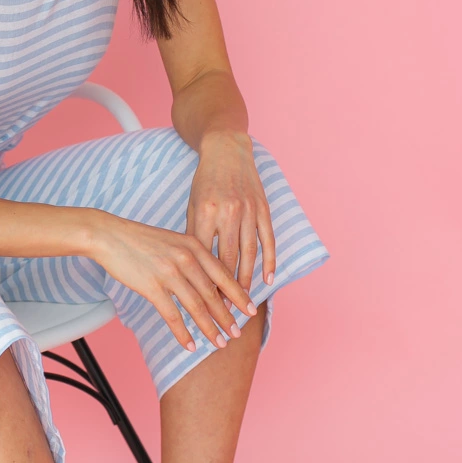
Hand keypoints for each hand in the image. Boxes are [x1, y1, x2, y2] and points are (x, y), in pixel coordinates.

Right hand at [88, 212, 257, 351]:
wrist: (110, 235)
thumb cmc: (140, 239)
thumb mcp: (173, 241)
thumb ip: (192, 256)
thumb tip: (208, 279)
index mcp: (194, 246)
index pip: (224, 274)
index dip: (239, 295)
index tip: (251, 310)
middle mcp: (186, 259)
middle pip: (213, 294)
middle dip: (228, 317)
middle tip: (237, 333)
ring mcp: (169, 273)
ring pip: (197, 307)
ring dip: (210, 329)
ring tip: (220, 343)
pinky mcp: (152, 287)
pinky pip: (172, 316)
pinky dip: (183, 334)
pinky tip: (190, 345)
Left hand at [186, 131, 275, 298]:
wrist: (227, 150)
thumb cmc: (205, 181)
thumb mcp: (192, 205)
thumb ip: (194, 234)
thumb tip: (194, 269)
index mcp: (204, 213)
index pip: (203, 257)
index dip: (204, 282)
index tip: (201, 304)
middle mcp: (227, 212)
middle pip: (227, 260)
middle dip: (225, 289)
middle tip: (223, 312)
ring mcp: (248, 210)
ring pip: (248, 254)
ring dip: (246, 281)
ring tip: (243, 302)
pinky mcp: (263, 208)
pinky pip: (268, 240)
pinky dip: (269, 261)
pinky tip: (267, 280)